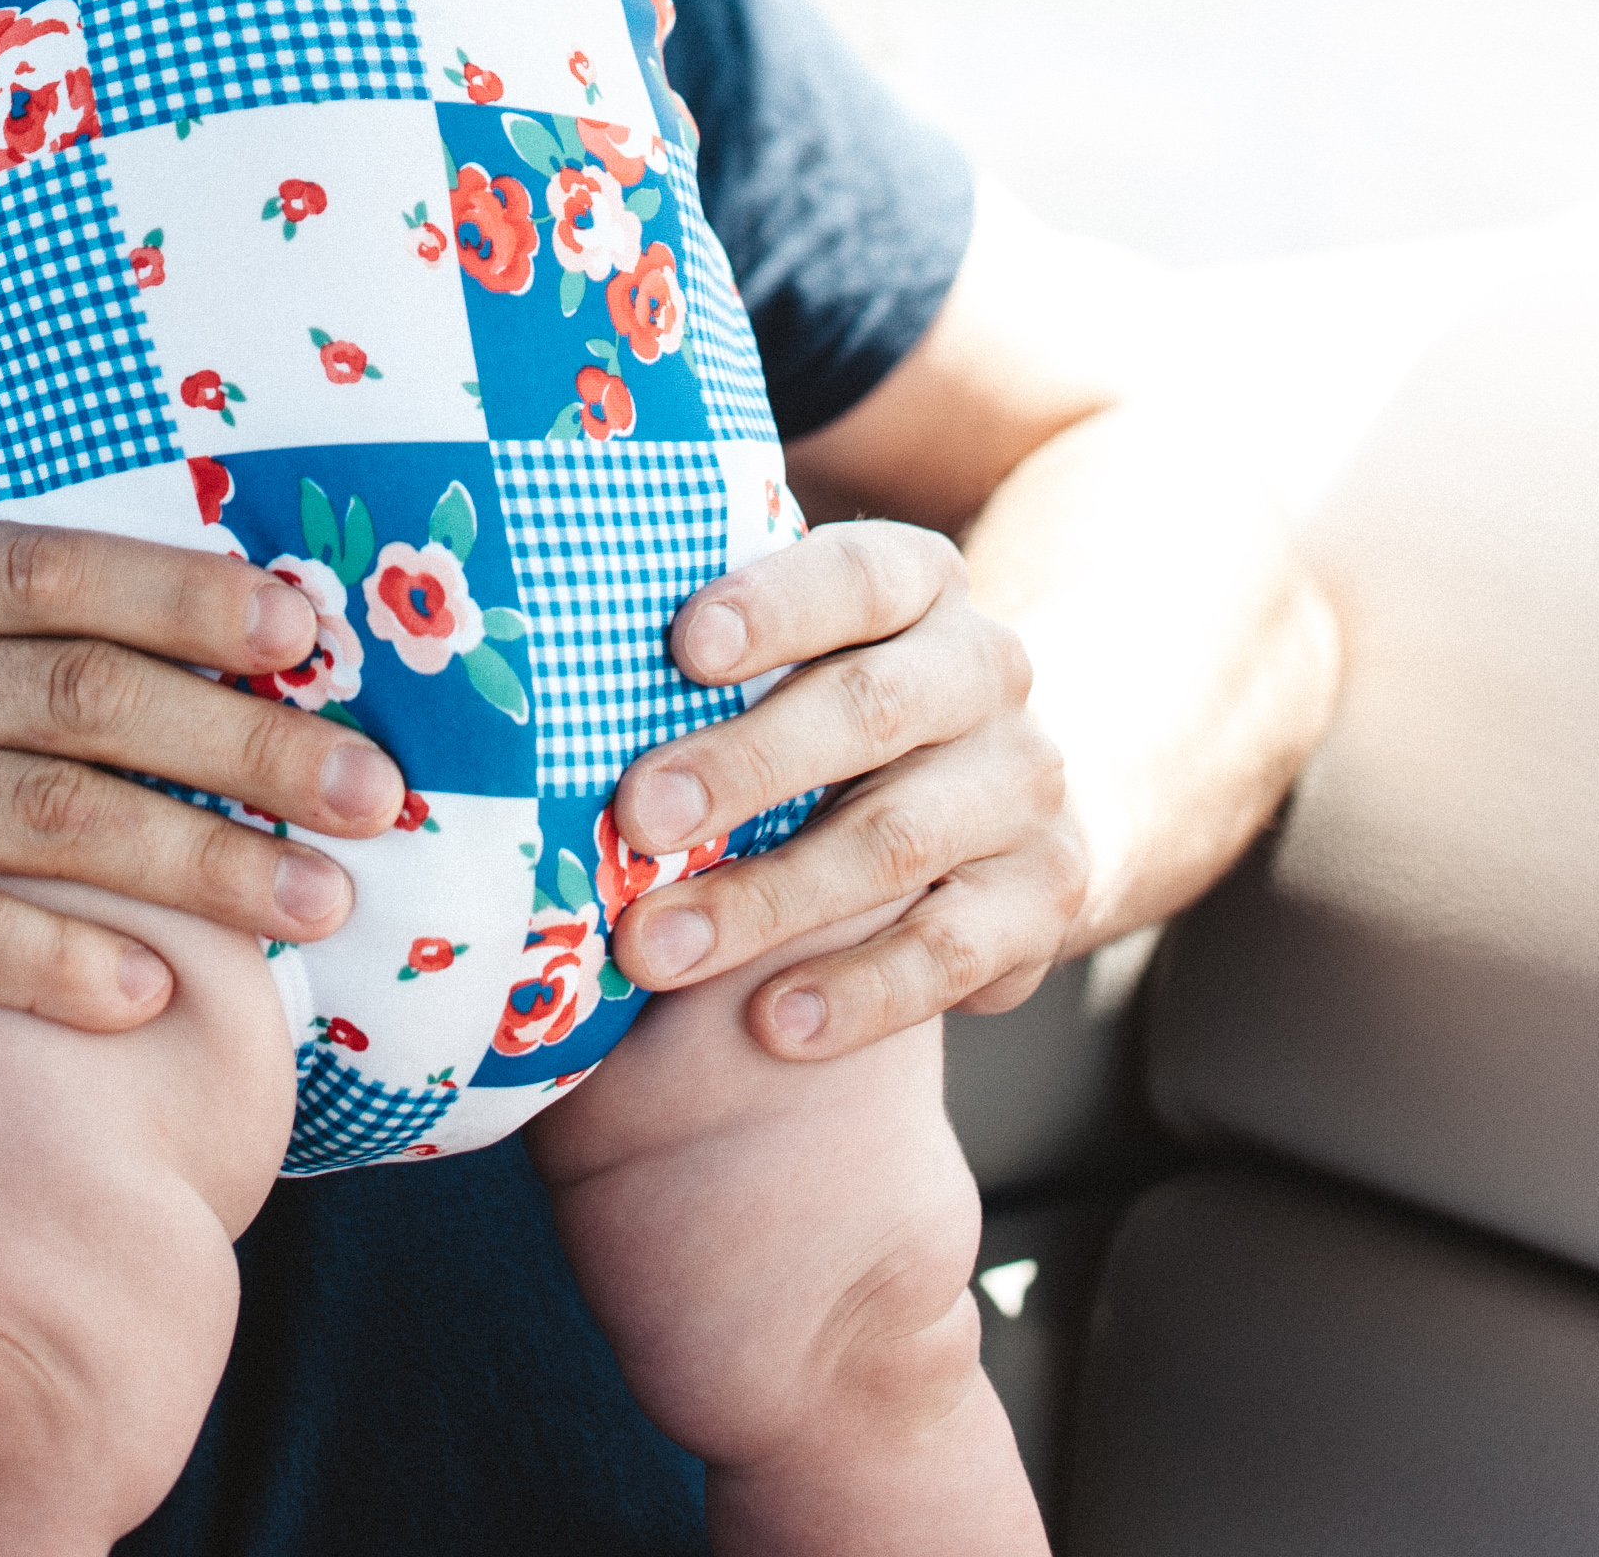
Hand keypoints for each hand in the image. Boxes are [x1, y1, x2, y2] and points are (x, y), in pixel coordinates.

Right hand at [0, 518, 403, 1080]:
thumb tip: (220, 614)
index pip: (59, 568)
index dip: (194, 594)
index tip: (315, 633)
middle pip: (82, 694)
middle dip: (246, 739)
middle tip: (371, 788)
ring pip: (45, 818)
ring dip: (203, 864)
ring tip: (317, 900)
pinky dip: (64, 964)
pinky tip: (157, 990)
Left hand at [599, 521, 1084, 1054]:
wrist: (1004, 807)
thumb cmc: (835, 713)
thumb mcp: (801, 658)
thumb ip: (719, 655)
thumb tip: (553, 661)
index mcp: (921, 584)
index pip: (859, 574)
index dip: (775, 605)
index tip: (684, 646)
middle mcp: (988, 671)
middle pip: (870, 708)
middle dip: (742, 765)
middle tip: (632, 818)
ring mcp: (1026, 787)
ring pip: (895, 841)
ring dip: (764, 901)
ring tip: (653, 951)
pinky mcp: (1045, 899)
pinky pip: (949, 952)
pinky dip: (854, 993)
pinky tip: (770, 1023)